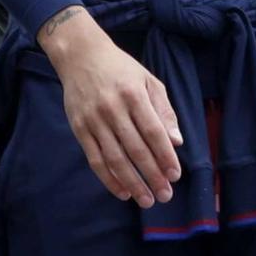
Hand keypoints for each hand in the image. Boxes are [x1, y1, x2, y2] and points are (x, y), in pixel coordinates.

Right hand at [42, 10, 183, 207]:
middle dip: (152, 175)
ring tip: (146, 199)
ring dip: (132, 183)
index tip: (175, 175)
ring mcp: (94, 120)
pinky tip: (122, 192)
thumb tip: (176, 141)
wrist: (81, 56)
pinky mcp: (79, 129)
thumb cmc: (121, 69)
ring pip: (115, 158)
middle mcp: (113, 108)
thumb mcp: (148, 81)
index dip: (165, 155)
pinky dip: (108, 178)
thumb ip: (164, 111)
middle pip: (135, 149)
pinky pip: (95, 159)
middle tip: (165, 195)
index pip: (153, 131)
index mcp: (134, 95)